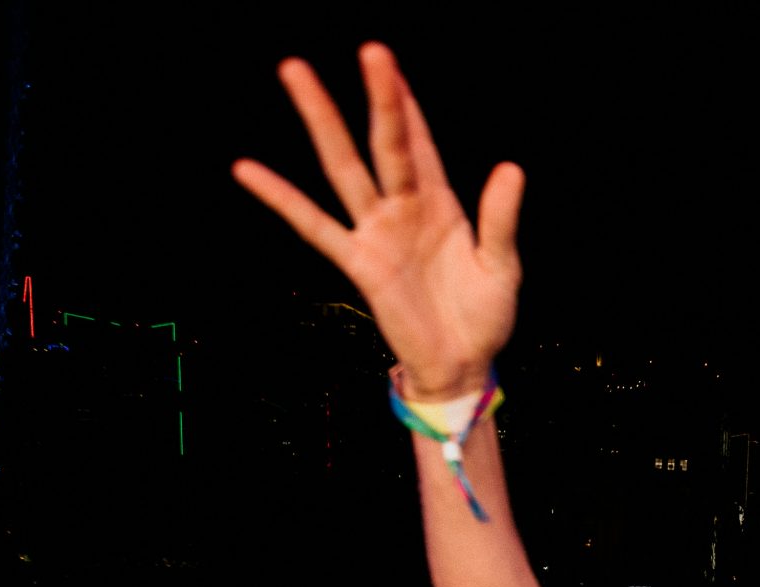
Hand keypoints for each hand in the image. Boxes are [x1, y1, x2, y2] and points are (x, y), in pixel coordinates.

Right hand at [232, 44, 521, 398]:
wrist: (461, 365)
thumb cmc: (485, 316)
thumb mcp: (501, 266)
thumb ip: (500, 219)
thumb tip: (510, 168)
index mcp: (442, 203)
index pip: (421, 142)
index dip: (408, 104)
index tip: (388, 61)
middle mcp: (404, 208)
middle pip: (385, 141)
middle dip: (378, 97)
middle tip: (367, 47)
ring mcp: (377, 232)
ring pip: (345, 167)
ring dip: (323, 121)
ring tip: (296, 71)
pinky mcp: (359, 263)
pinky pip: (315, 226)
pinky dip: (282, 198)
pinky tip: (249, 170)